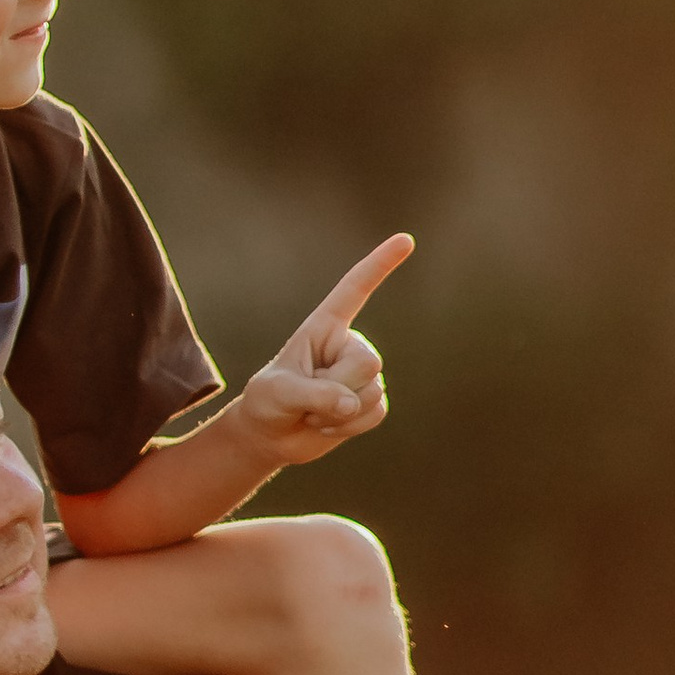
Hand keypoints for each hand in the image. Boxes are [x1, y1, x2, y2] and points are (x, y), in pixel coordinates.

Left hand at [233, 235, 415, 470]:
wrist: (272, 435)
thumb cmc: (268, 402)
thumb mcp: (278, 393)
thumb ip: (314, 393)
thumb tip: (351, 404)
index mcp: (324, 326)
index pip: (355, 289)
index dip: (380, 264)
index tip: (406, 239)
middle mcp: (348, 344)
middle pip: (367, 361)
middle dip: (337, 387)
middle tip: (306, 398)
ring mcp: (362, 374)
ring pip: (372, 391)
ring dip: (338, 413)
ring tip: (313, 411)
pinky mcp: (371, 401)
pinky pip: (376, 413)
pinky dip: (349, 428)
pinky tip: (328, 425)